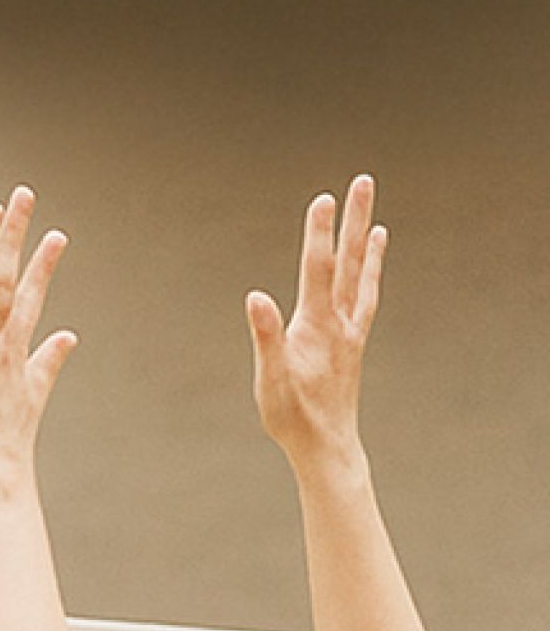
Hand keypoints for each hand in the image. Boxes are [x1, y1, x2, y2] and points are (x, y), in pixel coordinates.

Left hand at [0, 187, 76, 488]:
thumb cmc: (4, 442)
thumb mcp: (32, 395)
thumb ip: (47, 361)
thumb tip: (68, 336)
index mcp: (15, 350)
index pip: (32, 297)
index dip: (43, 265)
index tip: (56, 234)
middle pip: (10, 277)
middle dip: (15, 235)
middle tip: (23, 194)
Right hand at [248, 175, 384, 472]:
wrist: (327, 447)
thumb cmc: (293, 418)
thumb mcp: (270, 380)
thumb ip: (266, 337)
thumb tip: (256, 298)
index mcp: (318, 327)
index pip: (319, 269)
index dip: (319, 233)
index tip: (323, 197)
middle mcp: (341, 322)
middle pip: (350, 261)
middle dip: (353, 220)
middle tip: (362, 182)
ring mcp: (351, 332)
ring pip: (362, 277)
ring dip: (366, 243)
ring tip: (373, 218)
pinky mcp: (352, 344)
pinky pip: (366, 299)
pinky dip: (370, 275)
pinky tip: (370, 266)